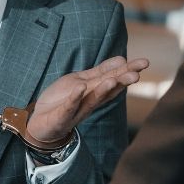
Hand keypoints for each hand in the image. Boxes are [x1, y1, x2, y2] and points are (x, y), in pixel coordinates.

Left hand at [25, 55, 149, 144]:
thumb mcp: (81, 82)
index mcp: (95, 91)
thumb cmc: (61, 100)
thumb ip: (100, 72)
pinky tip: (80, 88)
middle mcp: (89, 101)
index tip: (144, 63)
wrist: (39, 123)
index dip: (128, 71)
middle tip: (137, 74)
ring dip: (103, 90)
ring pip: (92, 99)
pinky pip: (69, 107)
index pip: (114, 78)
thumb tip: (122, 59)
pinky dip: (75, 98)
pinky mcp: (62, 117)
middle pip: (108, 90)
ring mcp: (76, 110)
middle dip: (122, 82)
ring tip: (113, 80)